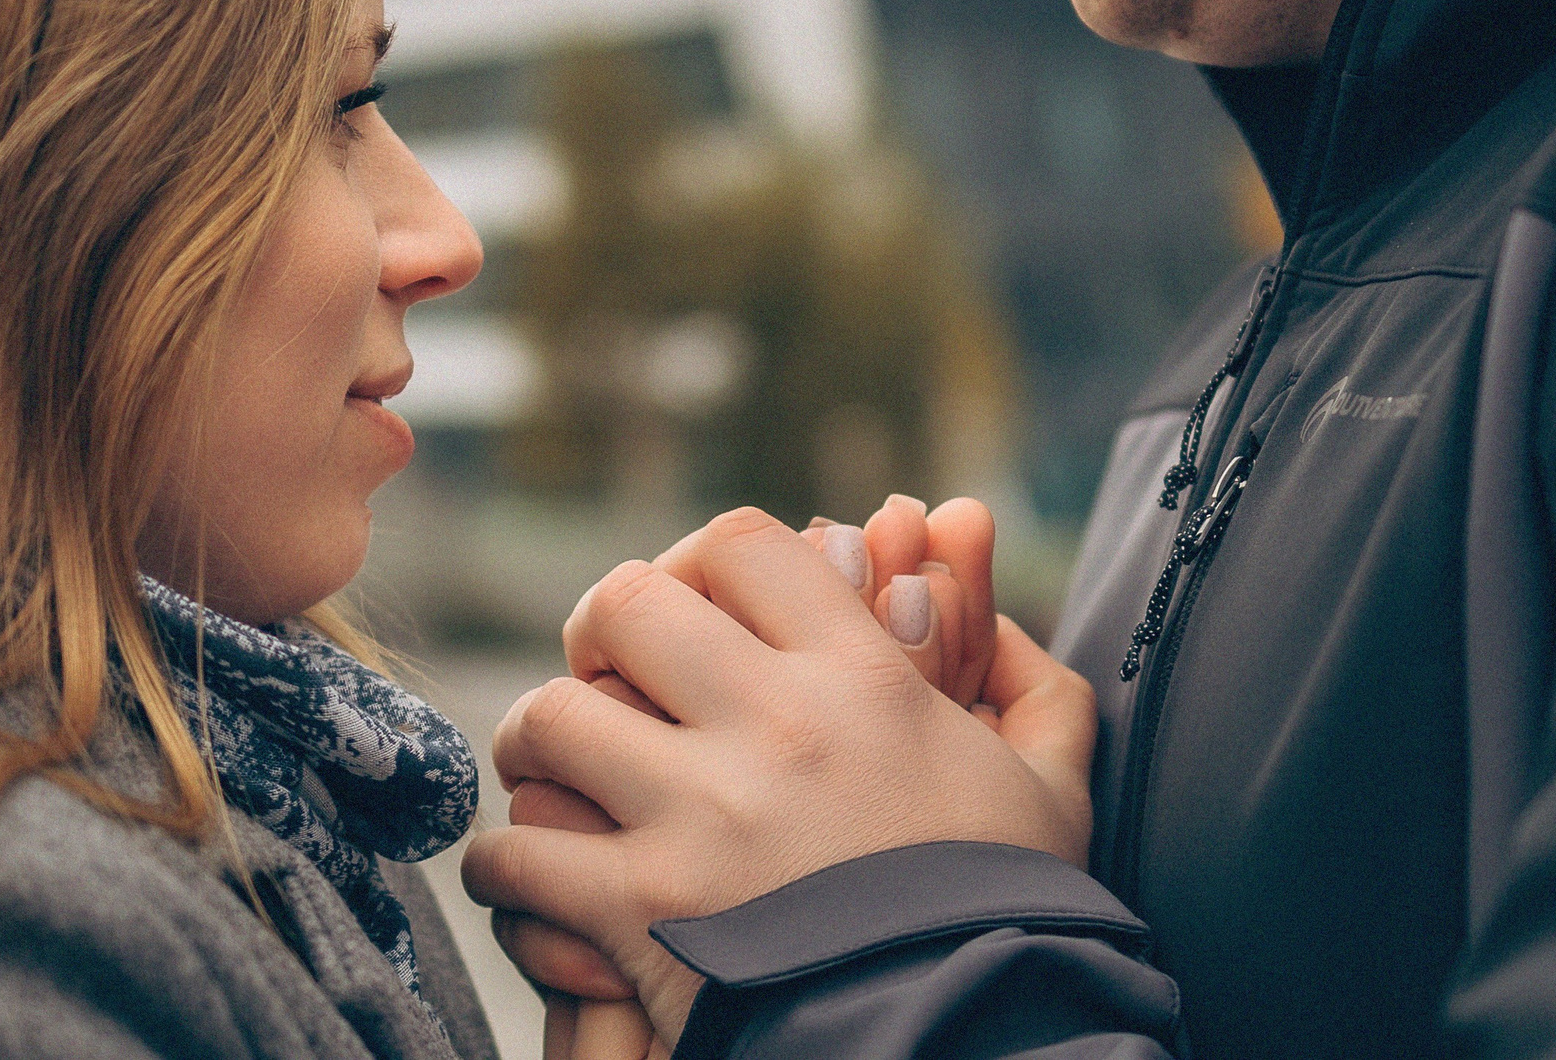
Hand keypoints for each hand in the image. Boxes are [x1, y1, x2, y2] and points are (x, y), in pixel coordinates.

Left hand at [462, 507, 1095, 1040]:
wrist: (974, 1049)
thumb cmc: (1012, 921)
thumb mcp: (1049, 787)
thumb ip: (1029, 680)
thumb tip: (985, 586)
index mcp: (863, 680)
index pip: (739, 545)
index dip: (696, 564)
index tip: (689, 615)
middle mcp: (774, 727)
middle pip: (624, 603)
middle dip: (598, 635)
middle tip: (603, 680)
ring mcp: (699, 817)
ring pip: (549, 718)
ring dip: (538, 746)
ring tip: (552, 775)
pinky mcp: (640, 912)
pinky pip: (518, 855)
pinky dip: (506, 870)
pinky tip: (529, 883)